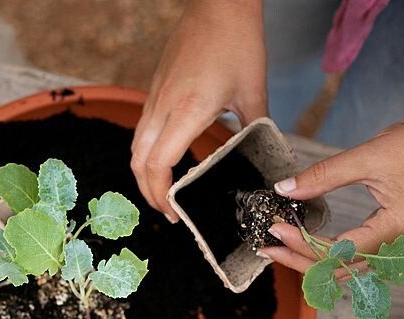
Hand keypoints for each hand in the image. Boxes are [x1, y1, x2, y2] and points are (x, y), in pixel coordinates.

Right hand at [131, 0, 266, 222]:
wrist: (218, 4)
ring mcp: (155, 97)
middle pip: (138, 162)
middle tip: (168, 210)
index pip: (159, 165)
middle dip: (148, 192)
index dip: (162, 195)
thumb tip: (268, 155)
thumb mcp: (253, 91)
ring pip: (135, 146)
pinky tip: (164, 158)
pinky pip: (142, 129)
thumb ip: (256, 128)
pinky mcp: (155, 88)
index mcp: (186, 111)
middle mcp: (163, 107)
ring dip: (143, 174)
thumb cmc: (237, 42)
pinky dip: (146, 153)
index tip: (176, 212)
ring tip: (162, 191)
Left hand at [260, 110, 403, 273]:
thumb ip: (323, 175)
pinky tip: (305, 247)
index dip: (304, 243)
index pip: (341, 250)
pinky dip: (327, 258)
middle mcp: (397, 245)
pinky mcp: (389, 237)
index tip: (276, 228)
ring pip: (346, 269)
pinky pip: (354, 259)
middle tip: (267, 247)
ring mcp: (395, 244)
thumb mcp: (367, 156)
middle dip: (300, 261)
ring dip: (311, 264)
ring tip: (280, 249)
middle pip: (341, 270)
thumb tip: (284, 189)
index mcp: (396, 228)